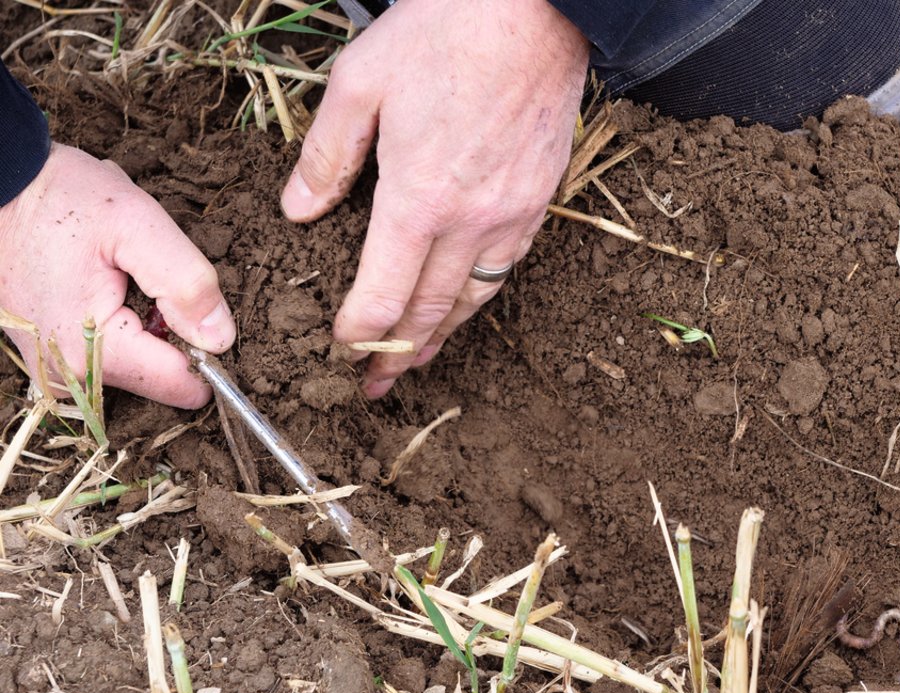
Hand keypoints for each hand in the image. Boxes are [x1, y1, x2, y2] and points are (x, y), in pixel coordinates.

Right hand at [0, 144, 235, 407]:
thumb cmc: (60, 199)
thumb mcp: (138, 224)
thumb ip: (187, 283)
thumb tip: (220, 338)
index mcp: (92, 353)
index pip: (181, 385)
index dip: (205, 350)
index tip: (195, 308)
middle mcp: (68, 377)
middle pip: (159, 377)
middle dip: (169, 331)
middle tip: (141, 278)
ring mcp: (52, 371)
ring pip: (136, 367)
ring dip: (144, 327)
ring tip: (116, 277)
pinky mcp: (47, 359)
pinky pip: (106, 357)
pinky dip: (118, 326)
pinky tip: (102, 287)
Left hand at [280, 0, 588, 397]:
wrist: (534, 11)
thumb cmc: (444, 35)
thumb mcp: (361, 83)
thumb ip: (326, 156)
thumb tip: (298, 211)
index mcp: (418, 201)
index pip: (382, 296)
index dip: (357, 334)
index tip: (340, 351)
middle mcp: (469, 224)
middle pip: (430, 312)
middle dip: (397, 356)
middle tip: (374, 386)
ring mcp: (511, 217)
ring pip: (473, 299)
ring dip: (442, 338)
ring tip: (418, 361)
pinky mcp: (539, 202)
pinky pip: (506, 268)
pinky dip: (479, 298)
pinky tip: (465, 302)